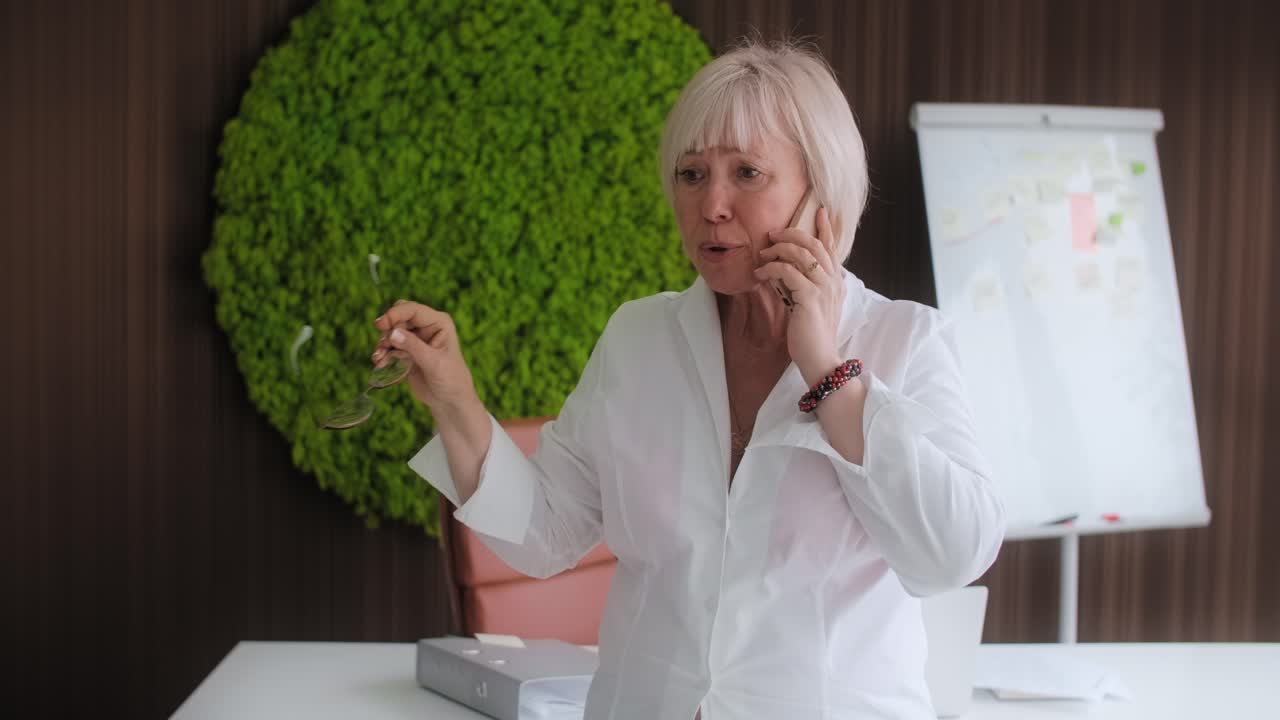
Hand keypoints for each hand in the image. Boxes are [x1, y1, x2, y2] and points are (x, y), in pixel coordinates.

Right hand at [372, 301, 479, 413]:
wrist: (450, 401)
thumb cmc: (450, 380)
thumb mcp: (434, 362)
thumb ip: (413, 347)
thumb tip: (392, 333)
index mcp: (439, 322)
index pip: (412, 310)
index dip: (395, 314)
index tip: (380, 325)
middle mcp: (426, 327)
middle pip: (399, 317)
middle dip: (388, 329)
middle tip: (383, 344)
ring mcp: (416, 339)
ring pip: (391, 332)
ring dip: (383, 344)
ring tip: (379, 358)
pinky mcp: (407, 352)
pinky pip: (390, 347)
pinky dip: (383, 353)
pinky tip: (380, 363)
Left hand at [753, 206, 846, 383]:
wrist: (820, 360)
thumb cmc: (813, 336)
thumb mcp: (814, 307)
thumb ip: (808, 288)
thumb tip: (791, 272)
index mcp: (836, 282)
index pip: (831, 248)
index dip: (824, 227)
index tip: (818, 210)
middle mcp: (833, 281)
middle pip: (815, 244)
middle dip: (792, 234)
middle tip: (773, 234)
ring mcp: (823, 289)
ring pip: (802, 254)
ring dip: (778, 249)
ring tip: (763, 254)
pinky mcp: (809, 298)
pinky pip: (788, 272)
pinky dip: (772, 268)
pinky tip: (760, 273)